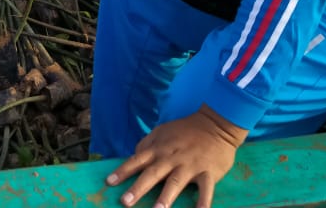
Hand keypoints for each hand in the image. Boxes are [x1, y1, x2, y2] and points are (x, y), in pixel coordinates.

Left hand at [105, 106, 247, 207]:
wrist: (215, 125)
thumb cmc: (186, 130)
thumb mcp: (162, 130)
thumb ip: (147, 143)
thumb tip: (134, 155)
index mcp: (159, 148)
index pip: (137, 160)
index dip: (123, 171)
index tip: (109, 182)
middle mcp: (171, 158)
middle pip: (152, 174)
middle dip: (138, 188)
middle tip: (125, 202)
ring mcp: (190, 165)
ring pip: (175, 182)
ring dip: (165, 197)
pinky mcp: (208, 172)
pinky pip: (206, 190)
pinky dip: (203, 202)